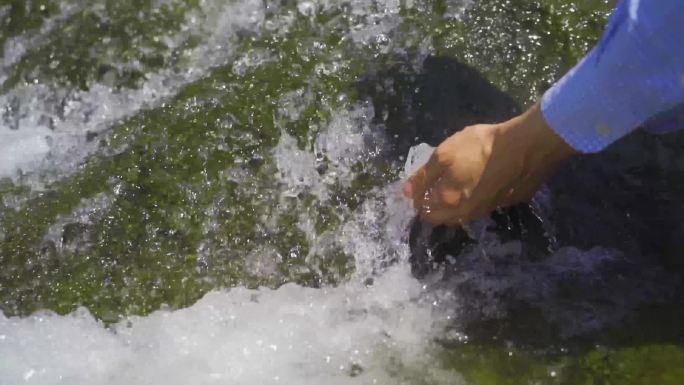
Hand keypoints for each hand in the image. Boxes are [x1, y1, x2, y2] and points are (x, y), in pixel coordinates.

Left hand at [402, 103, 576, 224]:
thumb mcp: (444, 155)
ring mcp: (488, 210)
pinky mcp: (506, 204)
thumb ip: (423, 176)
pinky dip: (473, 201)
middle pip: (442, 218)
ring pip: (462, 216)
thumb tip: (405, 192)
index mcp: (448, 202)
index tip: (418, 186)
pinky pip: (482, 208)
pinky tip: (477, 186)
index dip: (418, 197)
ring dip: (452, 207)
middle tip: (431, 189)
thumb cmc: (480, 147)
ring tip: (452, 189)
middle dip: (432, 206)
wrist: (525, 146)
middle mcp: (466, 213)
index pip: (424, 210)